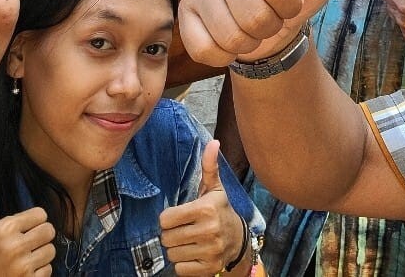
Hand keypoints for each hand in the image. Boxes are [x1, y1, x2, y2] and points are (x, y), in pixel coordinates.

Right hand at [0, 177, 54, 276]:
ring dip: (41, 253)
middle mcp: (16, 246)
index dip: (34, 220)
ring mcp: (24, 266)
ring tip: (25, 257)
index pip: (40, 214)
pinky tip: (25, 271)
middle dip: (40, 235)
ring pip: (51, 250)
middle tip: (28, 242)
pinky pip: (49, 269)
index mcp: (4, 229)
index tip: (24, 228)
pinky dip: (40, 271)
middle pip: (49, 230)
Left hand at [159, 140, 245, 275]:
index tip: (180, 216)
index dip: (170, 218)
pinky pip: (180, 269)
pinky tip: (194, 254)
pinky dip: (184, 264)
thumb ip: (209, 166)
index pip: (165, 219)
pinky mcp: (209, 268)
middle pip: (166, 238)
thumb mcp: (215, 188)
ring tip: (190, 241)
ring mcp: (210, 251)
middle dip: (172, 234)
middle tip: (185, 229)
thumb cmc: (220, 210)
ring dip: (177, 249)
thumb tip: (213, 142)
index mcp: (206, 209)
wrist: (239, 240)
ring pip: (172, 254)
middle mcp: (209, 230)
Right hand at [179, 0, 386, 65]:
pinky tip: (231, 37)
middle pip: (257, 17)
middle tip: (273, 14)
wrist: (269, 19)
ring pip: (232, 36)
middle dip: (273, 26)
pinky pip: (206, 48)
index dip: (293, 5)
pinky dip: (225, 54)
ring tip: (254, 26)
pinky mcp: (184, 10)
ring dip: (251, 42)